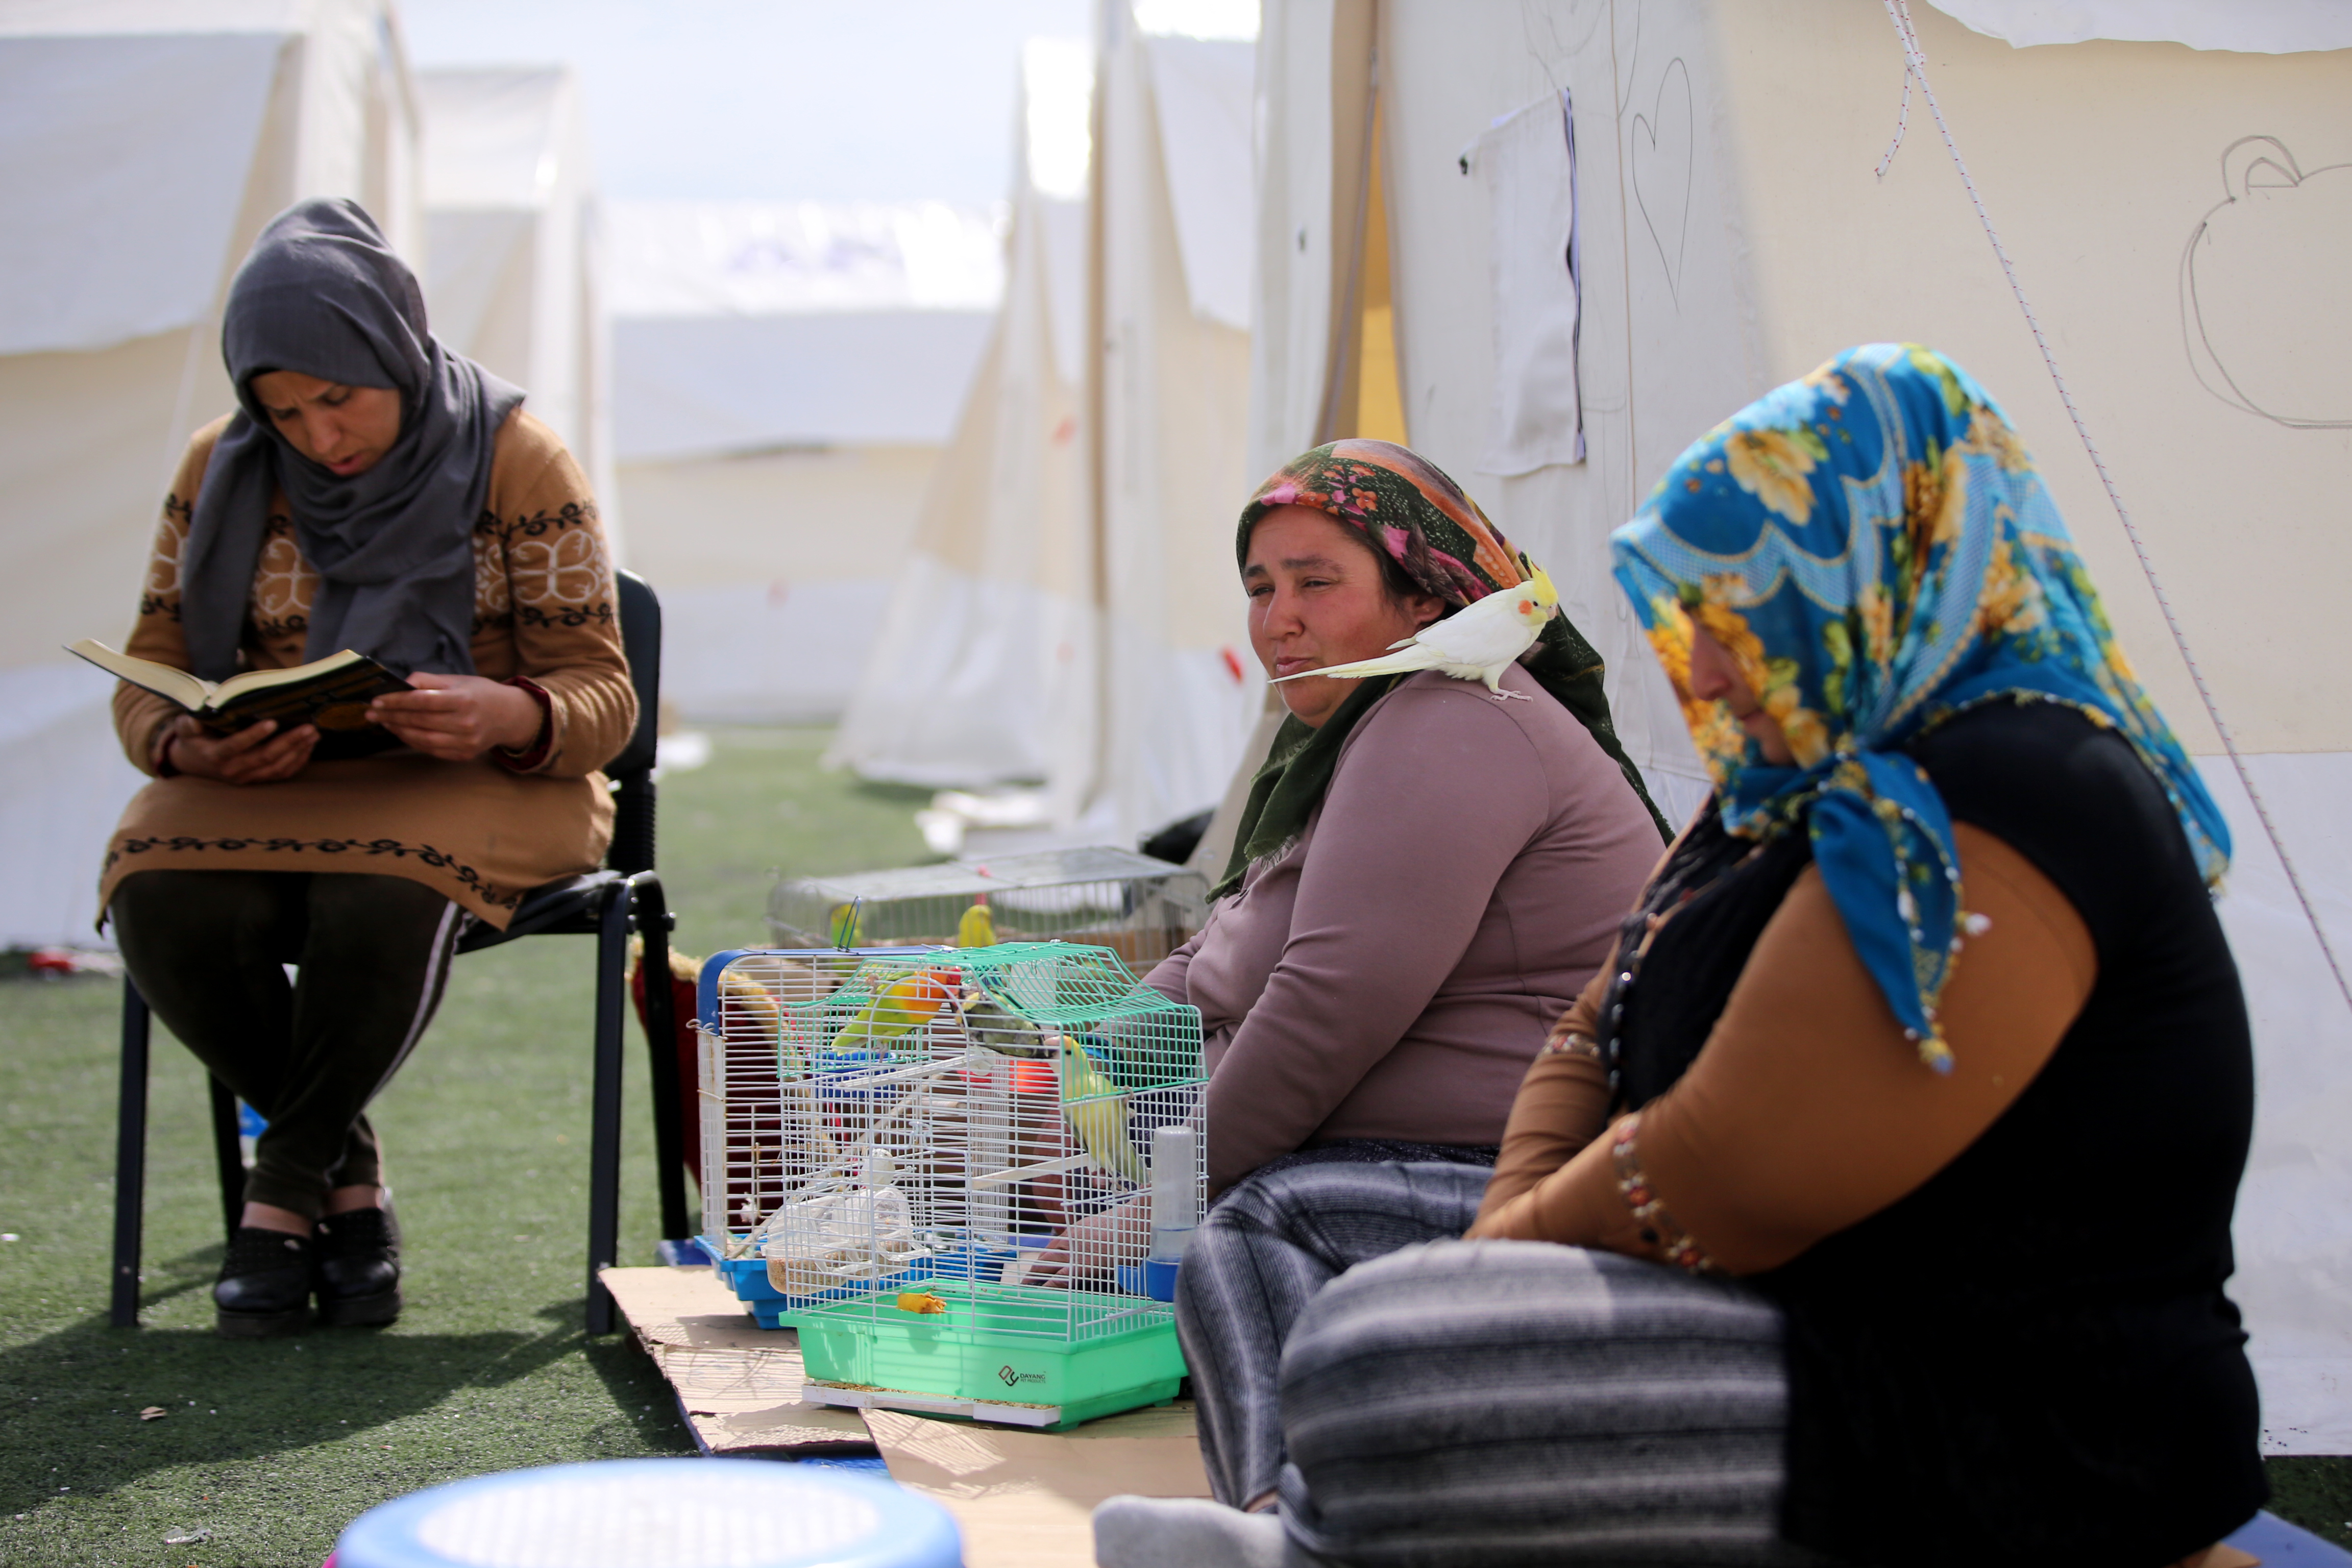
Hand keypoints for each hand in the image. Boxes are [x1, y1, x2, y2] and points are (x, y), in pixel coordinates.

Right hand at [164, 714, 316, 783]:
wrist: (194, 763)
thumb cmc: (194, 738)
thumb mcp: (186, 729)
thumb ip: (189, 723)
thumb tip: (195, 719)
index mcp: (215, 755)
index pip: (236, 746)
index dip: (254, 735)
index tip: (273, 722)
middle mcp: (232, 770)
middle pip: (265, 758)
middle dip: (289, 742)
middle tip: (308, 727)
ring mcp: (247, 778)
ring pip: (277, 767)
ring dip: (298, 751)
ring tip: (313, 734)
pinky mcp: (257, 780)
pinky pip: (281, 774)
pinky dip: (298, 761)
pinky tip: (309, 746)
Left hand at [368, 673, 542, 761]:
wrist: (510, 716)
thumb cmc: (480, 694)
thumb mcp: (458, 680)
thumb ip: (428, 680)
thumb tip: (401, 683)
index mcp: (464, 700)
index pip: (423, 701)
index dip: (396, 701)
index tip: (377, 700)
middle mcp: (466, 723)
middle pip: (420, 721)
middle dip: (392, 716)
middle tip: (372, 713)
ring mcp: (466, 742)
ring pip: (423, 739)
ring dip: (399, 731)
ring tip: (384, 723)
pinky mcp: (464, 754)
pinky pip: (432, 750)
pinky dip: (413, 742)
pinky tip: (402, 733)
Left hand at [1024, 1197, 1151, 1289]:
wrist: (1138, 1222)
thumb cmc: (1129, 1222)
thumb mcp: (1109, 1224)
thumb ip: (1100, 1232)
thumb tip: (1105, 1238)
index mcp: (1077, 1229)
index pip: (1054, 1244)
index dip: (1045, 1256)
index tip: (1040, 1265)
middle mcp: (1072, 1239)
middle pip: (1047, 1256)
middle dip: (1036, 1269)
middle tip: (1027, 1281)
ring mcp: (1076, 1252)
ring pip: (1048, 1266)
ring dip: (1036, 1278)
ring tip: (1027, 1289)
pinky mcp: (1083, 1266)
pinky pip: (1060, 1278)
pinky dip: (1049, 1285)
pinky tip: (1042, 1292)